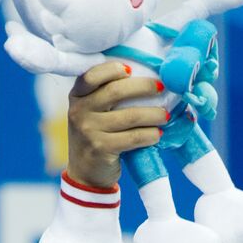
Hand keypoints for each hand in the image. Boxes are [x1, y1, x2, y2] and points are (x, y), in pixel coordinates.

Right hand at [66, 62, 165, 188]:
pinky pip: (133, 137)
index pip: (92, 75)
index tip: (131, 70)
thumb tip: (146, 78)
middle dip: (144, 87)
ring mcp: (89, 131)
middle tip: (161, 88)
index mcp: (77, 96)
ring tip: (165, 116)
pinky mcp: (101, 149)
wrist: (84, 173)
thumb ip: (106, 95)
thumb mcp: (91, 112)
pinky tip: (157, 134)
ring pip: (130, 116)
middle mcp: (79, 111)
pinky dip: (150, 135)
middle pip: (116, 91)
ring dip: (153, 114)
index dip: (112, 69)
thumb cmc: (95, 136)